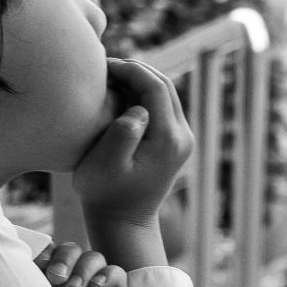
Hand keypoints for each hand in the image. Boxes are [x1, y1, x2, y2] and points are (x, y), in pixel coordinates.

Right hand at [72, 59, 194, 229]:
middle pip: (165, 85)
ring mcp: (182, 139)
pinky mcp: (175, 142)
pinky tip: (118, 95)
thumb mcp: (104, 166)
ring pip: (165, 93)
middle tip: (104, 66)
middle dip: (135, 70)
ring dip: (139, 80)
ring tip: (109, 78)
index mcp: (168, 139)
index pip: (156, 87)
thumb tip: (139, 109)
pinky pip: (162, 106)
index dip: (131, 69)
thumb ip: (121, 135)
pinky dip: (142, 94)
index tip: (103, 65)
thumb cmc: (105, 194)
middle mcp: (182, 137)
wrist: (123, 221)